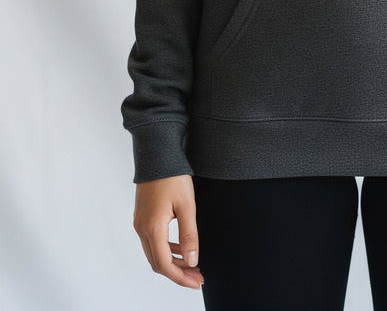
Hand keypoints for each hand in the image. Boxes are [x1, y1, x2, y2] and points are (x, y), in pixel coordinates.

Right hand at [132, 174, 203, 288]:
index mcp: (152, 228)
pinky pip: (153, 241)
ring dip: (173, 262)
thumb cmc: (172, 176)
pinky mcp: (143, 216)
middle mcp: (142, 229)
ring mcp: (140, 223)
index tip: (196, 282)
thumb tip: (191, 261)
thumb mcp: (187, 205)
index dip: (181, 277)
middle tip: (197, 277)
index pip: (165, 264)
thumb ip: (189, 235)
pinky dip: (167, 249)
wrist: (157, 154)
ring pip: (155, 253)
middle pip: (158, 263)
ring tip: (192, 265)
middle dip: (177, 273)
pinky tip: (182, 248)